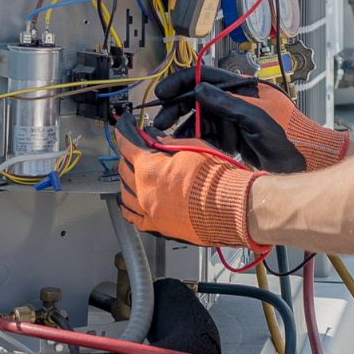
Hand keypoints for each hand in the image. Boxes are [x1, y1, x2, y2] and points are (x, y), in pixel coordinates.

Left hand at [112, 124, 266, 251]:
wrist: (230, 207)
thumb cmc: (215, 180)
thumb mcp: (192, 148)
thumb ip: (169, 145)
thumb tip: (158, 141)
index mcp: (149, 168)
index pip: (128, 144)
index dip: (125, 131)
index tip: (125, 126)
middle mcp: (143, 190)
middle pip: (124, 168)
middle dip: (127, 155)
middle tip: (135, 149)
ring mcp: (148, 210)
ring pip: (124, 193)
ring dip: (127, 180)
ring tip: (132, 173)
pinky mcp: (158, 226)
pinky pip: (133, 217)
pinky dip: (128, 207)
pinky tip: (129, 202)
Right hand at [151, 66, 348, 173]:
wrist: (304, 160)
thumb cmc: (289, 136)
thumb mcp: (255, 118)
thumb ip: (227, 102)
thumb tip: (199, 89)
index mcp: (243, 88)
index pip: (205, 76)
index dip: (181, 82)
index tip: (162, 93)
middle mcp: (236, 100)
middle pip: (198, 98)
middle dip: (177, 108)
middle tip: (160, 122)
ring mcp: (235, 119)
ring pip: (202, 118)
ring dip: (184, 126)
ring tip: (168, 138)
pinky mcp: (235, 137)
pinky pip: (210, 134)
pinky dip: (197, 139)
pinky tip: (185, 146)